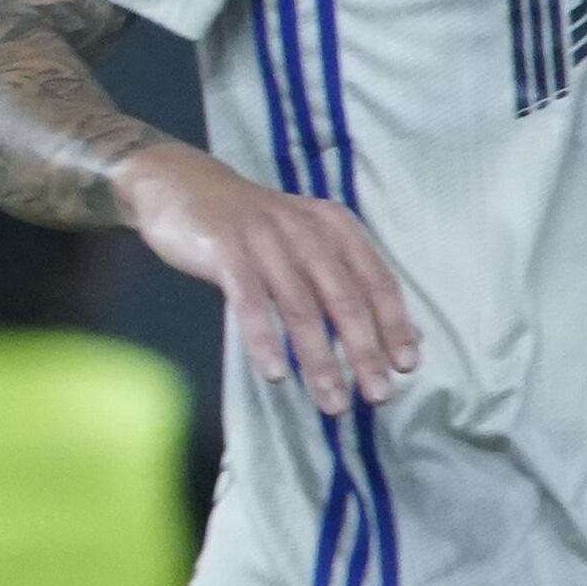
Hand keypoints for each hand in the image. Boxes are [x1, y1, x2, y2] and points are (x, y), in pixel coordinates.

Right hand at [117, 140, 419, 415]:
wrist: (181, 185)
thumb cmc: (250, 226)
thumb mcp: (305, 240)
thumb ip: (344, 279)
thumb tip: (394, 332)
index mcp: (335, 227)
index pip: (377, 281)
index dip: (394, 325)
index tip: (405, 366)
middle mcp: (306, 230)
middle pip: (343, 299)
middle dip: (364, 352)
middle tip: (378, 396)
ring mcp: (265, 239)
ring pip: (300, 307)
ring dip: (319, 359)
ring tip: (331, 400)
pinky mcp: (225, 249)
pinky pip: (249, 302)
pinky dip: (264, 339)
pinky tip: (275, 373)